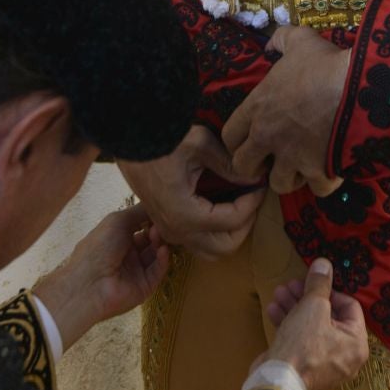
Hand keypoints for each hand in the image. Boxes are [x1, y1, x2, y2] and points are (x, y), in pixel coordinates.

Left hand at [31, 204, 169, 351]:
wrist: (90, 284)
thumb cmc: (99, 247)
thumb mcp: (117, 220)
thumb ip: (139, 212)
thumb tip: (157, 204)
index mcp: (116, 238)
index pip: (139, 226)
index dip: (149, 218)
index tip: (161, 210)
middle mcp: (126, 254)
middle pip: (149, 239)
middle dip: (156, 230)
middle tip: (162, 224)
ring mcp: (136, 271)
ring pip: (154, 254)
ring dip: (159, 243)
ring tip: (159, 235)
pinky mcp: (145, 286)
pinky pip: (157, 271)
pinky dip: (162, 259)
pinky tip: (162, 250)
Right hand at [117, 125, 263, 258]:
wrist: (129, 140)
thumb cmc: (162, 139)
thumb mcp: (200, 144)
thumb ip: (230, 165)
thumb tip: (255, 177)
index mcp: (184, 214)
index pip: (233, 221)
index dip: (252, 203)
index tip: (260, 184)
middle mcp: (177, 231)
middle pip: (225, 248)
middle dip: (245, 224)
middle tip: (253, 198)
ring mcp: (169, 232)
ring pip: (211, 251)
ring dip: (230, 232)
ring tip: (240, 203)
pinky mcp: (167, 226)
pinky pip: (198, 242)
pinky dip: (216, 231)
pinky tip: (222, 204)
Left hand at [223, 26, 348, 196]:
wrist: (360, 87)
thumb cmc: (325, 63)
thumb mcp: (301, 41)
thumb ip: (281, 40)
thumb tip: (271, 44)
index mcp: (258, 107)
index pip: (229, 136)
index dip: (238, 141)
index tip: (253, 139)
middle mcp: (267, 136)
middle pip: (244, 167)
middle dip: (257, 166)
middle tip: (273, 159)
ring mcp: (292, 157)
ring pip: (278, 184)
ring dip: (290, 177)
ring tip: (304, 165)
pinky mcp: (318, 171)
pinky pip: (316, 189)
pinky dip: (323, 182)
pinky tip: (330, 170)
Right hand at [258, 258, 369, 389]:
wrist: (277, 381)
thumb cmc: (303, 343)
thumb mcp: (313, 306)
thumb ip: (320, 284)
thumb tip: (324, 263)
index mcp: (357, 343)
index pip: (350, 307)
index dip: (330, 290)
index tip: (312, 281)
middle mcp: (345, 356)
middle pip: (328, 316)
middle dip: (307, 297)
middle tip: (291, 284)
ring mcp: (324, 365)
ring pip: (312, 328)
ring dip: (295, 307)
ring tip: (279, 293)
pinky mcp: (304, 369)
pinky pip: (302, 342)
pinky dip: (290, 326)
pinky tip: (273, 309)